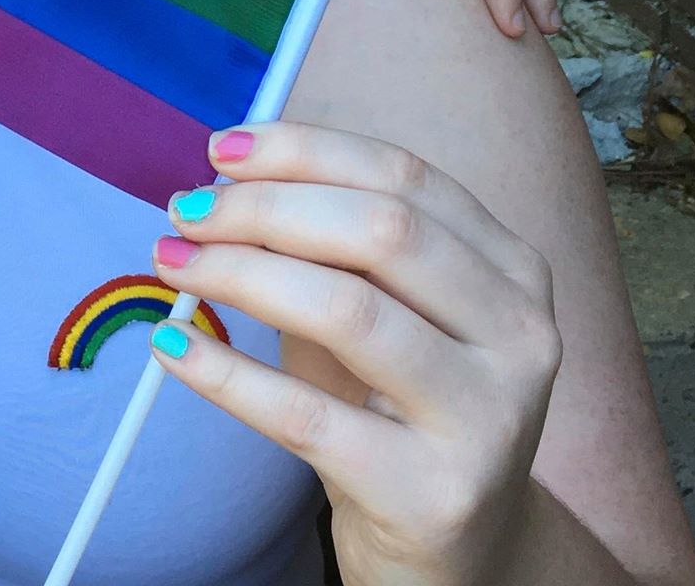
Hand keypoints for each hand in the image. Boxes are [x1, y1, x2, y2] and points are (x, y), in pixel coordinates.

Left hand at [149, 123, 560, 585]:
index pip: (403, 176)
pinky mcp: (434, 497)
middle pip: (382, 232)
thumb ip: (326, 243)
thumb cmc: (395, 408)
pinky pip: (307, 417)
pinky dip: (225, 373)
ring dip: (239, 273)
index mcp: (513, 271)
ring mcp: (487, 421)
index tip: (220, 149)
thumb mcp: (379, 311)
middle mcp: (522, 338)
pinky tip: (173, 345)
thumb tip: (220, 179)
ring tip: (172, 262)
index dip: (304, 151)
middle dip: (266, 207)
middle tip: (185, 211)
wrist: (454, 558)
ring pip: (349, 310)